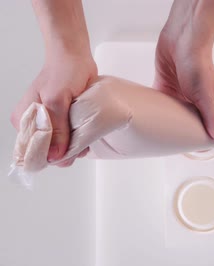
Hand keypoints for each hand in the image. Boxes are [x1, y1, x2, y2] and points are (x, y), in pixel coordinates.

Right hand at [11, 51, 96, 166]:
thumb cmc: (62, 72)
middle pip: (46, 151)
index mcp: (24, 120)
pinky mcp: (61, 120)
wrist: (74, 56)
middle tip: (79, 146)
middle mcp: (33, 124)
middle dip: (64, 153)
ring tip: (85, 140)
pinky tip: (86, 138)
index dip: (49, 158)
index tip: (67, 156)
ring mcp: (47, 123)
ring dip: (73, 147)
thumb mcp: (57, 101)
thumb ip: (57, 130)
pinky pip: (68, 138)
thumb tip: (55, 156)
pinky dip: (78, 140)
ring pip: (59, 146)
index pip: (32, 152)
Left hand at [153, 0, 213, 141]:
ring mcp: (178, 92)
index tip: (194, 149)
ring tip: (158, 135)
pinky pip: (159, 101)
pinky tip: (148, 117)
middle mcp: (194, 99)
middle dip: (181, 132)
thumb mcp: (206, 95)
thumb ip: (212, 117)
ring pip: (172, 113)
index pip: (206, 125)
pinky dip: (154, 108)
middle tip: (171, 146)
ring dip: (166, 120)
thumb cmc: (199, 63)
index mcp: (208, 103)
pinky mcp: (164, 84)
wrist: (183, 38)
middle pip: (187, 121)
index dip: (201, 137)